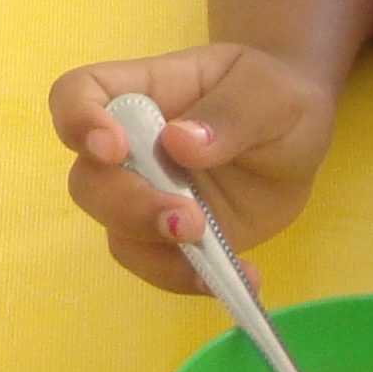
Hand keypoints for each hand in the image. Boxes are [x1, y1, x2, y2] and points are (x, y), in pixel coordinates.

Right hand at [51, 49, 341, 292]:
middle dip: (128, 207)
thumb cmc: (271, 96)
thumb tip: (180, 142)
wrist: (296, 138)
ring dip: (155, 250)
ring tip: (213, 256)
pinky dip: (192, 279)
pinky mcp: (172, 238)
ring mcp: (147, 196)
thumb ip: (229, 114)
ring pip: (116, 231)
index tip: (113, 147)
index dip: (78, 121)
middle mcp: (129, 148)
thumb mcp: (268, 92)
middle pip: (89, 180)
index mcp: (140, 93)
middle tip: (188, 221)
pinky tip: (245, 275)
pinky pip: (158, 266)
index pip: (77, 95)